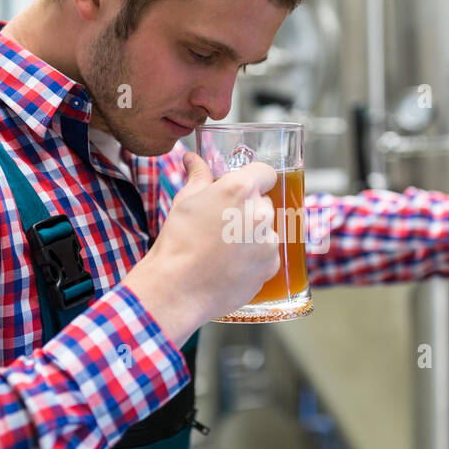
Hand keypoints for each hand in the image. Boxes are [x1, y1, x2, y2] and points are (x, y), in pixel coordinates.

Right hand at [122, 151, 280, 346]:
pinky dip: (254, 257)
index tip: (245, 188)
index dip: (254, 179)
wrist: (177, 290)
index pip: (266, 172)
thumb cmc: (177, 244)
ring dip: (252, 234)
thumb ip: (199, 176)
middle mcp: (260, 213)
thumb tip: (194, 159)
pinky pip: (267, 254)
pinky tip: (230, 264)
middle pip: (264, 202)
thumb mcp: (184, 201)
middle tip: (223, 223)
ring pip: (266, 229)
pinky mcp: (271, 266)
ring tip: (223, 248)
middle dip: (248, 209)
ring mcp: (269, 241)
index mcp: (241, 189)